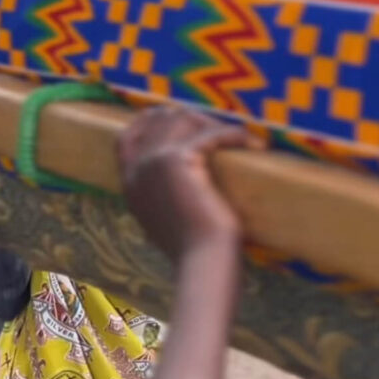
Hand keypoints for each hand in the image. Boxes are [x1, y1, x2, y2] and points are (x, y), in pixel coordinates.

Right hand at [118, 106, 260, 262]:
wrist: (203, 264)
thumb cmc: (194, 249)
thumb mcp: (166, 218)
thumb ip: (163, 192)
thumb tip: (187, 165)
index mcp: (129, 184)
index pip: (126, 137)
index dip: (147, 121)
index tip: (171, 115)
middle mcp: (137, 168)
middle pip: (160, 120)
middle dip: (190, 118)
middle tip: (219, 129)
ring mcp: (153, 161)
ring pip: (183, 120)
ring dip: (212, 124)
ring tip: (238, 137)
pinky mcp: (177, 159)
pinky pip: (211, 134)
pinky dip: (235, 135)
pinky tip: (252, 142)